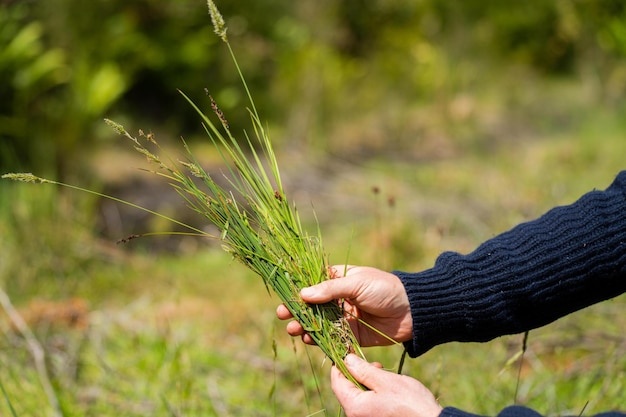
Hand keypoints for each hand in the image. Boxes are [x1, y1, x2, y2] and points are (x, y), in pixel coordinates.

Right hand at [276, 265, 412, 346]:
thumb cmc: (385, 288)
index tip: (284, 298)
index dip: (297, 291)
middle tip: (283, 316)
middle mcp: (339, 299)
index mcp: (339, 279)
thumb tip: (304, 293)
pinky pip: (332, 338)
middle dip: (297, 311)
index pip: (313, 284)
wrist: (412, 311)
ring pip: (319, 323)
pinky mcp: (351, 334)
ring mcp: (344, 317)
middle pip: (312, 306)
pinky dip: (319, 340)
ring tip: (294, 330)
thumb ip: (330, 290)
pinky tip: (308, 340)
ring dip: (305, 326)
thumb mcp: (357, 283)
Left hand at [331, 354, 441, 416]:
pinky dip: (372, 390)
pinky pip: (367, 402)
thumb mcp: (385, 381)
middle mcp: (356, 416)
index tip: (348, 352)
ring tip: (382, 372)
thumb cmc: (410, 402)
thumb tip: (346, 359)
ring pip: (358, 394)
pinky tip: (385, 385)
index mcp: (355, 407)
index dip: (339, 365)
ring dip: (366, 380)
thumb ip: (363, 370)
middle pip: (346, 389)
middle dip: (357, 372)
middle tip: (375, 364)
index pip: (337, 382)